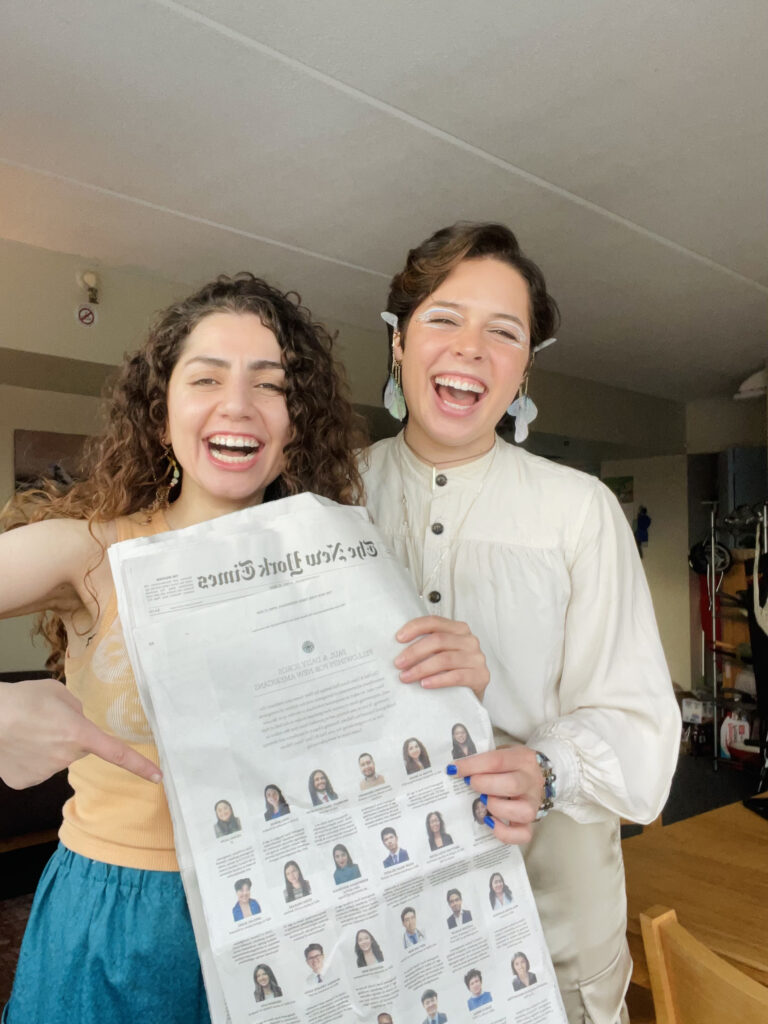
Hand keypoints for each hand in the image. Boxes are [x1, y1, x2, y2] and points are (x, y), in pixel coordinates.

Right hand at [0, 679, 161, 789]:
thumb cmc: (22, 700)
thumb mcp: (58, 693)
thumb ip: (76, 709)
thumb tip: (77, 721)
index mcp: (80, 734)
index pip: (117, 753)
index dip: (140, 765)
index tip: (158, 777)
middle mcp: (66, 757)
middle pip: (78, 748)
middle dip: (69, 737)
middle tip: (46, 721)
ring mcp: (46, 772)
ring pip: (56, 759)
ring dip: (47, 747)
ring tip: (26, 730)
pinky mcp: (26, 782)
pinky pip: (37, 768)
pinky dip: (29, 759)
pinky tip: (16, 746)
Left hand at [394, 616, 489, 699]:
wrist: (472, 695)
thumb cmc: (452, 671)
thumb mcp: (441, 653)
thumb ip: (428, 645)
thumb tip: (396, 646)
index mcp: (458, 629)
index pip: (434, 622)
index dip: (415, 628)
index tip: (398, 638)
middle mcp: (469, 640)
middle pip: (438, 640)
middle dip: (414, 652)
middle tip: (398, 663)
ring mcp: (477, 658)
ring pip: (445, 659)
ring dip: (421, 668)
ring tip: (406, 677)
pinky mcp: (481, 676)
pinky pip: (456, 676)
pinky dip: (438, 680)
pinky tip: (424, 684)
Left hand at [455, 746, 543, 843]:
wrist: (537, 774)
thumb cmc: (512, 765)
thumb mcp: (502, 753)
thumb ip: (484, 760)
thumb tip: (455, 768)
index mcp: (522, 759)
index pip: (497, 760)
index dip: (472, 765)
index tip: (454, 769)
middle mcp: (531, 781)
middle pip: (512, 785)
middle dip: (484, 785)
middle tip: (470, 783)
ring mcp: (534, 803)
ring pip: (522, 811)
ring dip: (496, 807)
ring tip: (482, 801)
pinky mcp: (531, 822)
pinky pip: (523, 834)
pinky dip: (504, 832)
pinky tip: (489, 821)